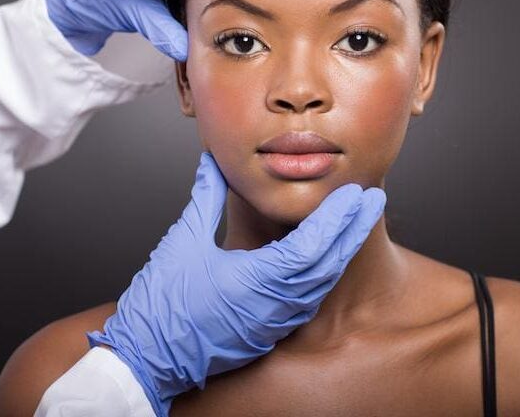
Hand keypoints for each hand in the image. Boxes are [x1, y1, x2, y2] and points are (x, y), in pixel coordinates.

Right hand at [86, 152, 385, 415]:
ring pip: (323, 283)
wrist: (146, 359)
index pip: (314, 244)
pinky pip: (310, 299)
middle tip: (373, 199)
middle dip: (353, 229)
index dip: (338, 217)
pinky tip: (332, 256)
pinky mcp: (271, 331)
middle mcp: (276, 304)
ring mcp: (276, 322)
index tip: (356, 192)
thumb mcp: (183, 241)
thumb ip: (205, 197)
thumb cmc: (161, 304)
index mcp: (259, 280)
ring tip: (357, 222)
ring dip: (343, 250)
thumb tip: (213, 161)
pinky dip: (325, 273)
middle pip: (330, 263)